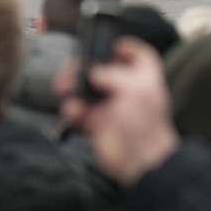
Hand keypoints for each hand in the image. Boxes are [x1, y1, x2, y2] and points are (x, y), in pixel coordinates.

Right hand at [56, 38, 179, 185]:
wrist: (139, 163)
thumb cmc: (146, 125)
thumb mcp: (133, 90)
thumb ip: (111, 74)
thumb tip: (92, 72)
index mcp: (142, 77)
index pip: (136, 55)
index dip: (124, 47)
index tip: (110, 46)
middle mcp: (125, 89)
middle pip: (101, 67)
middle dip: (83, 65)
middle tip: (73, 69)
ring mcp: (109, 105)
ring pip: (84, 87)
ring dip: (71, 85)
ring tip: (65, 89)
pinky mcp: (96, 122)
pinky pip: (78, 110)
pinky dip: (72, 110)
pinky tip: (75, 112)